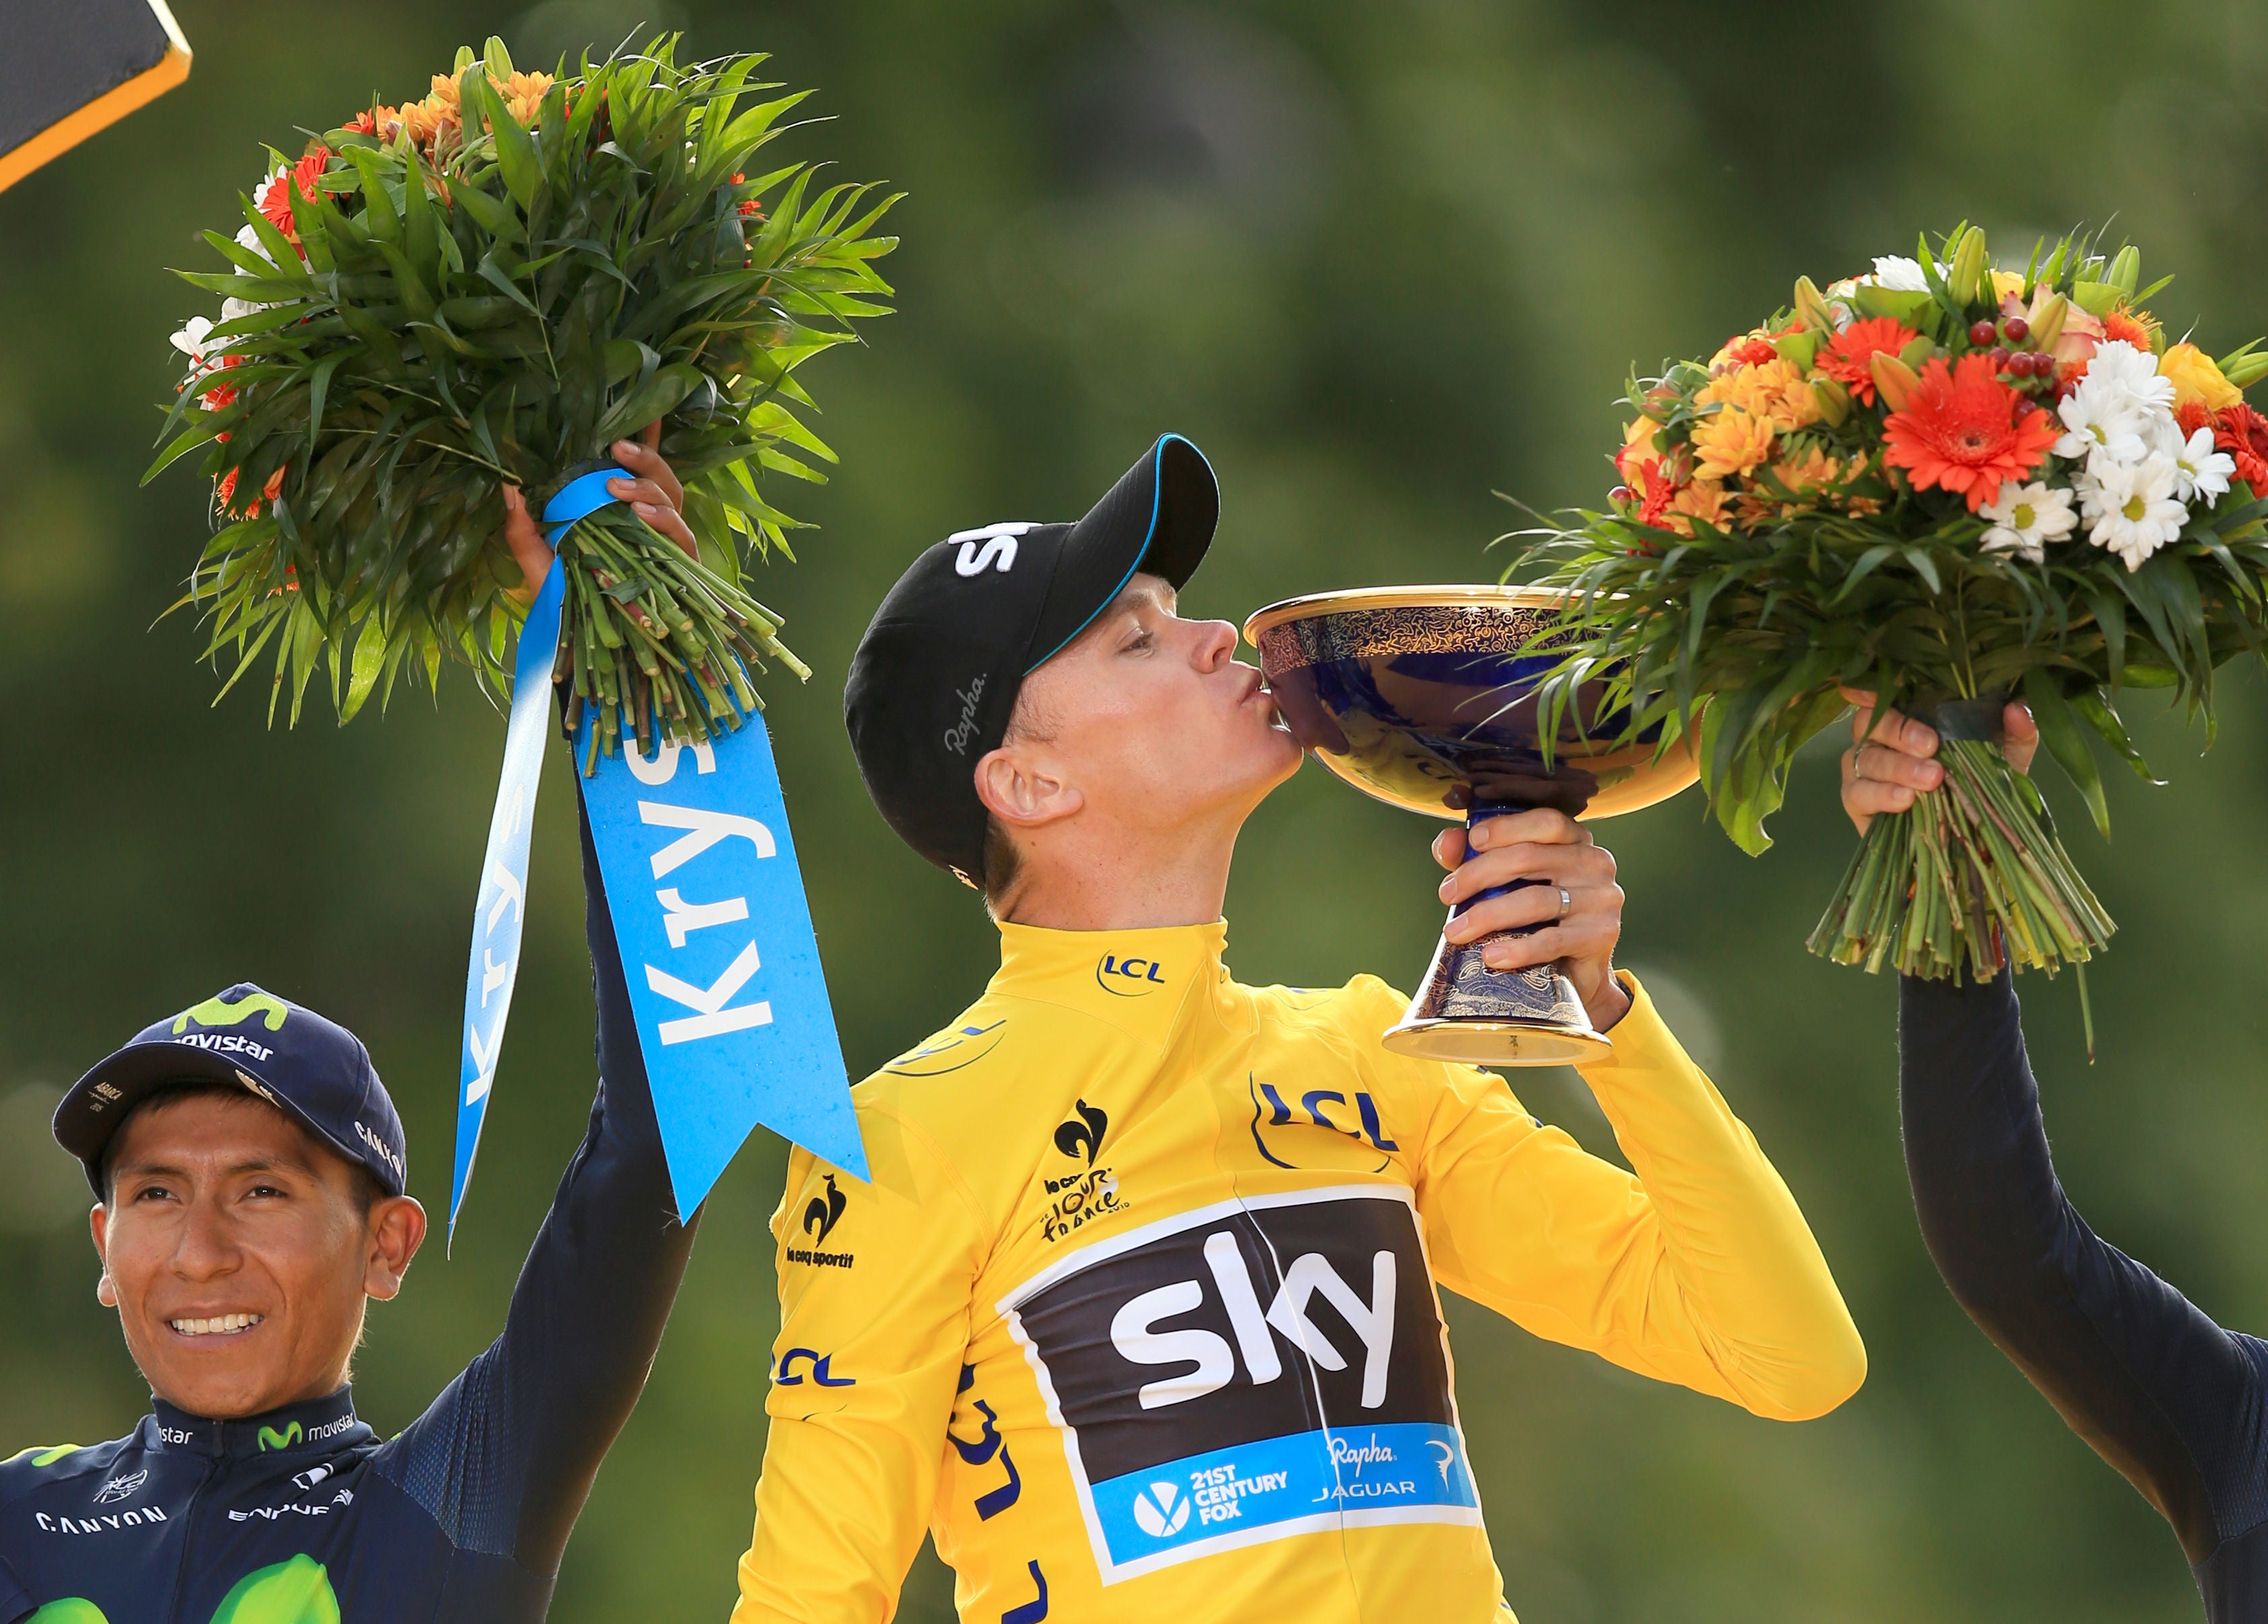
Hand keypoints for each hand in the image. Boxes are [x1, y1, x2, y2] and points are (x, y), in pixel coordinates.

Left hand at [502, 421, 697, 602]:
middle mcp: (646, 522)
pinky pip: (681, 536)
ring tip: (618, 488)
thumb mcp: (536, 560)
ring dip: (649, 486)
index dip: (646, 438)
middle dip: (644, 458)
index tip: (643, 408)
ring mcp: (664, 543)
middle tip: (616, 449)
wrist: (583, 646)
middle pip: (661, 477)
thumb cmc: (563, 600)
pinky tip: (641, 515)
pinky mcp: (677, 567)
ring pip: (674, 498)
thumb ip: (522, 526)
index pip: (637, 468)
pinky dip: (665, 521)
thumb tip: (508, 484)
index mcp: (617, 510)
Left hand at [1430, 809, 1629, 1031]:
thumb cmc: (1538, 916)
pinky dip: (1517, 949)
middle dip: (1479, 874)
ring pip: (1536, 900)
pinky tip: (1491, 955)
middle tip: (1447, 894)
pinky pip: (1552, 940)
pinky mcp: (1600, 935)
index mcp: (1576, 840)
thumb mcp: (1509, 880)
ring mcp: (1602, 899)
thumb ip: (1475, 856)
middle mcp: (1595, 863)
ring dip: (1488, 915)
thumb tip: (1447, 845)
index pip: (1545, 821)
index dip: (1507, 827)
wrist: (1577, 970)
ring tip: (1455, 931)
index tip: (1473, 841)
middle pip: (1530, 857)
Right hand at [1837, 685, 2039, 835]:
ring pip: (1866, 758)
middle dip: (1898, 730)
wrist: (1968, 837)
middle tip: (1931, 746)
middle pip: (1869, 721)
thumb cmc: (1979, 784)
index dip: (1867, 687)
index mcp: (1909, 715)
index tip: (1873, 690)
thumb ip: (2017, 732)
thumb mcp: (2007, 756)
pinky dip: (1882, 794)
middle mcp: (1878, 737)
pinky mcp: (1856, 800)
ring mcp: (1862, 768)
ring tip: (1932, 779)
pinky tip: (1907, 799)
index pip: (1880, 692)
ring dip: (1898, 767)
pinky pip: (1858, 792)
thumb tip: (2017, 710)